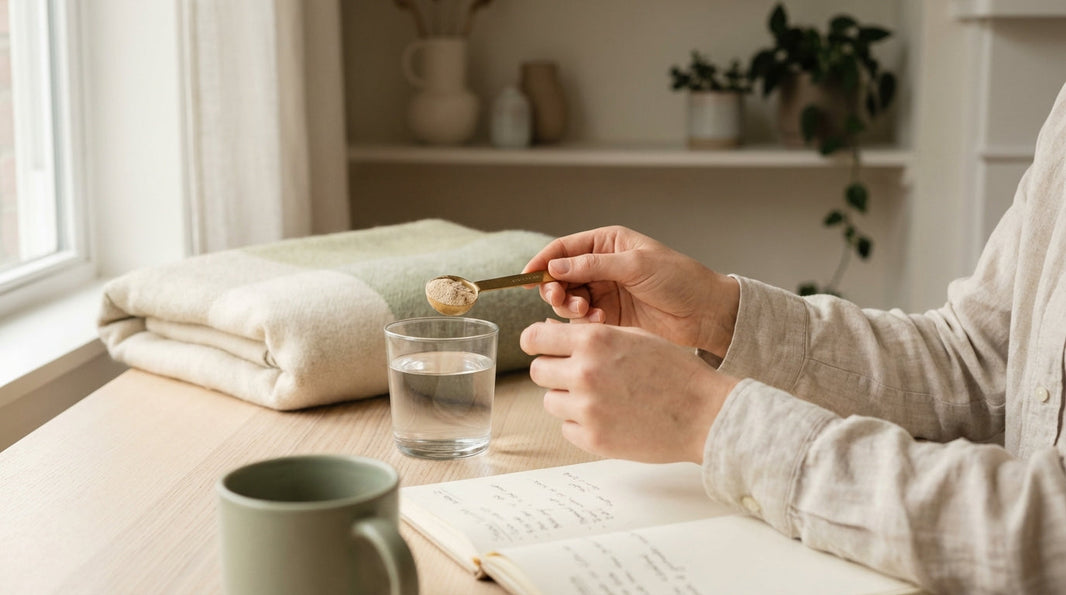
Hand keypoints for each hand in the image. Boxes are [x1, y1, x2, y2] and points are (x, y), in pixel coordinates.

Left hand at [520, 320, 738, 463]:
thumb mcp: (634, 337)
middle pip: (537, 371)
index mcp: (594, 341)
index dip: (535, 342)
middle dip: (553, 371)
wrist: (704, 414)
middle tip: (577, 376)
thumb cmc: (675, 371)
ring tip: (602, 398)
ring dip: (568, 399)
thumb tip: (548, 332)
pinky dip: (582, 425)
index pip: (534, 337)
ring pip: (551, 401)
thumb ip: (591, 334)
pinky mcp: (593, 439)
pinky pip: (567, 429)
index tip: (541, 347)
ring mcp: (587, 409)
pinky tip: (610, 418)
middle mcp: (584, 373)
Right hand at [523, 226, 738, 358]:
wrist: (707, 313)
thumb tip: (555, 266)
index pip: (565, 249)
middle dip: (555, 288)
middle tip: (560, 300)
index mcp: (608, 244)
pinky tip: (599, 323)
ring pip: (569, 300)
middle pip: (561, 276)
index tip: (526, 276)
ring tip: (586, 312)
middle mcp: (602, 266)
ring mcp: (605, 293)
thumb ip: (594, 265)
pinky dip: (584, 323)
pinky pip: (583, 321)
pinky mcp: (610, 318)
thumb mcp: (636, 265)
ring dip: (570, 307)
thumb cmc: (680, 279)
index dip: (543, 261)